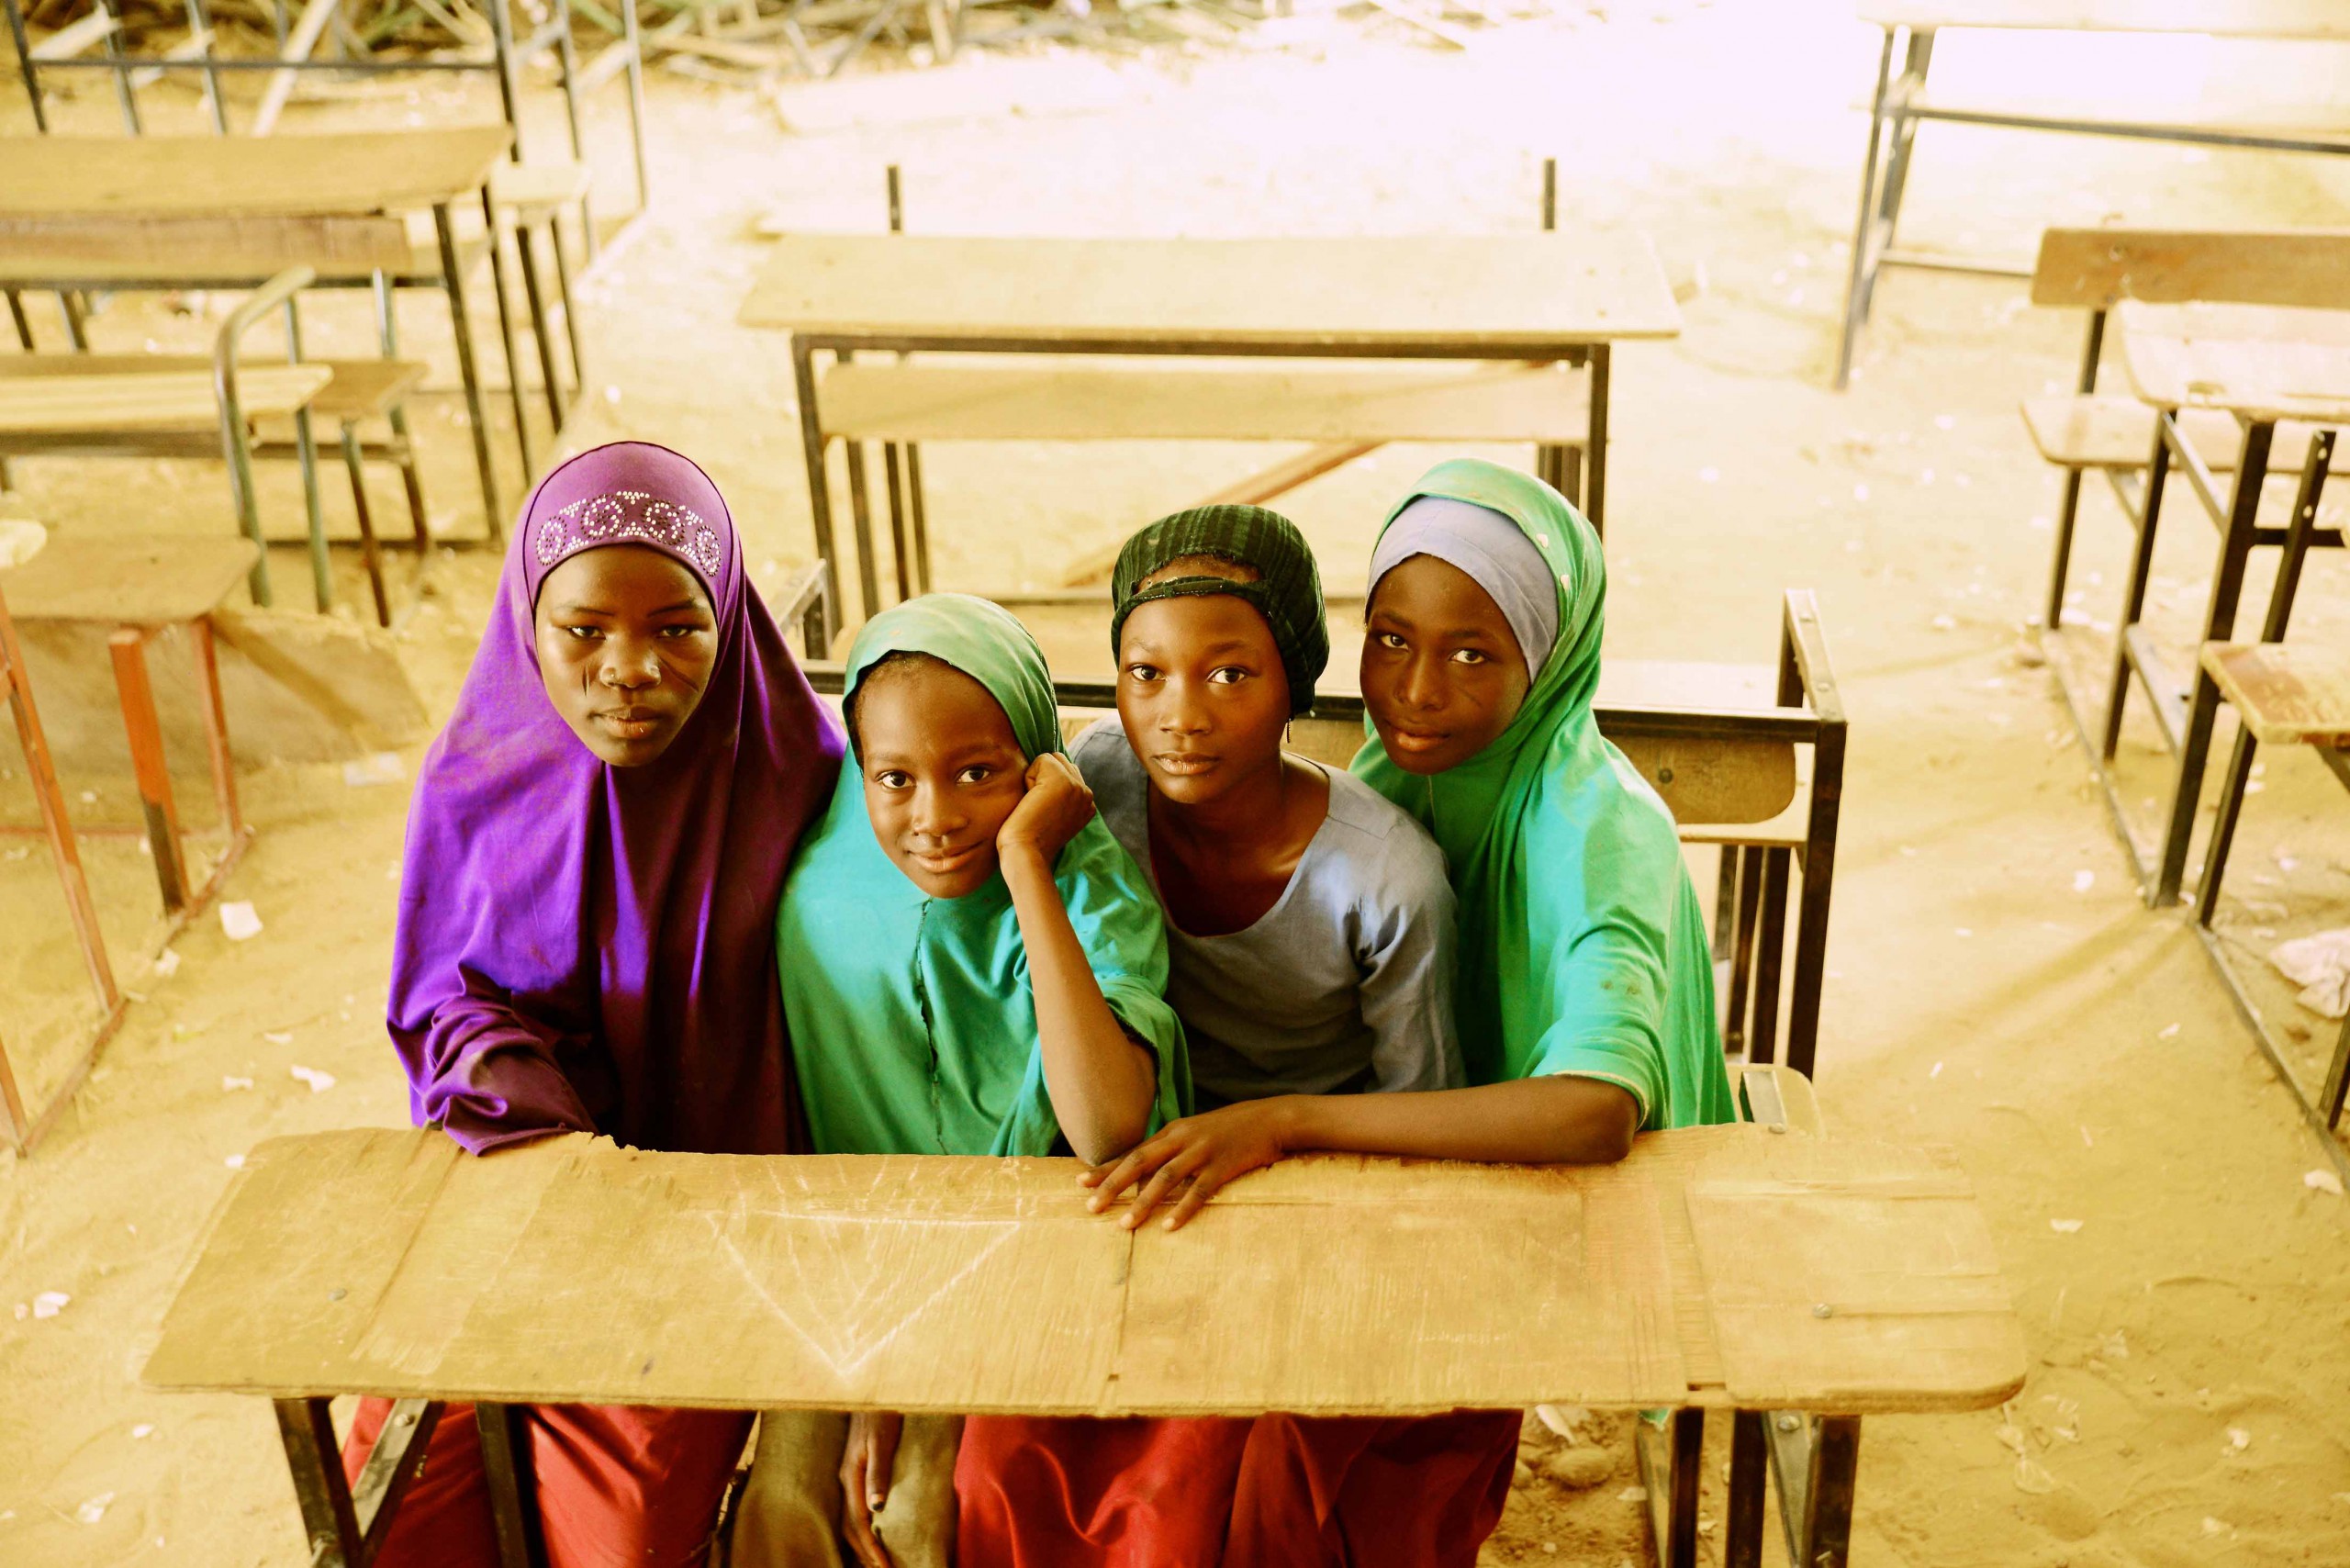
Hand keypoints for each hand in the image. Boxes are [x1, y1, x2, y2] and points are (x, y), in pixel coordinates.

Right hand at [837, 1411, 901, 1567]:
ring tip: (874, 1561)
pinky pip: (852, 1507)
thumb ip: (879, 1472)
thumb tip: (877, 1509)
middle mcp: (845, 1478)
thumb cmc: (882, 1412)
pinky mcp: (853, 1470)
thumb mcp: (882, 1440)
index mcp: (851, 1475)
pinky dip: (859, 1527)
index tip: (885, 1566)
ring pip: (848, 1519)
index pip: (858, 1522)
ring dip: (860, 1543)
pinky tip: (869, 1531)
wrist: (874, 1389)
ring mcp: (847, 1474)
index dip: (871, 1547)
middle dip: (864, 1552)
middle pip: (849, 1526)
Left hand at [996, 752, 1096, 867]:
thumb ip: (1059, 800)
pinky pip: (1041, 759)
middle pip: (1061, 762)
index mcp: (1088, 805)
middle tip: (1037, 808)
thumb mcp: (1054, 819)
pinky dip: (1029, 777)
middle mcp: (1087, 794)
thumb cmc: (1030, 841)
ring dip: (1036, 777)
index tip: (1043, 813)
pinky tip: (1031, 800)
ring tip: (1035, 804)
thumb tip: (1046, 780)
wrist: (1026, 853)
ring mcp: (1077, 786)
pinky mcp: (1063, 780)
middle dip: (1043, 777)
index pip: (1067, 773)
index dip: (1047, 785)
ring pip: (1052, 759)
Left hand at [1078, 1098, 1302, 1230]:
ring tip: (1125, 1225)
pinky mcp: (1224, 1165)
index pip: (1133, 1152)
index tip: (1081, 1182)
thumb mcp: (1196, 1132)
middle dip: (1113, 1185)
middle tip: (1092, 1207)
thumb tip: (1148, 1171)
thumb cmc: (1231, 1129)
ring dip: (1143, 1202)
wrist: (1271, 1118)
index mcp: (1172, 1131)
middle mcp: (1182, 1138)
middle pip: (1140, 1162)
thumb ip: (1173, 1148)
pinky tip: (1169, 1226)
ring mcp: (1203, 1151)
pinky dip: (1183, 1208)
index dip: (1107, 1168)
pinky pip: (1200, 1190)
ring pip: (1165, 1178)